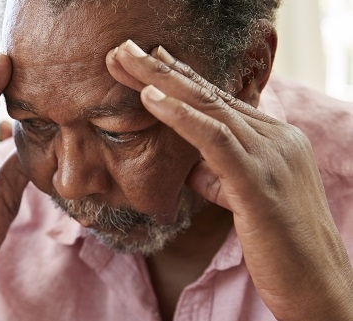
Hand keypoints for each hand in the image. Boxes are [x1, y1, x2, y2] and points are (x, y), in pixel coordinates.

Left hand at [106, 40, 352, 319]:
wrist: (317, 285)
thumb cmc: (279, 245)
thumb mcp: (243, 199)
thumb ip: (218, 174)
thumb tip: (187, 163)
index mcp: (275, 139)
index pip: (221, 100)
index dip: (182, 78)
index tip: (150, 60)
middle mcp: (277, 137)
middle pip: (210, 94)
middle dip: (162, 69)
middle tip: (125, 49)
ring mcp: (271, 156)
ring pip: (210, 107)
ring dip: (162, 81)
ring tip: (126, 60)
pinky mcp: (258, 181)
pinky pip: (214, 139)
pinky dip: (180, 116)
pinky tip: (151, 98)